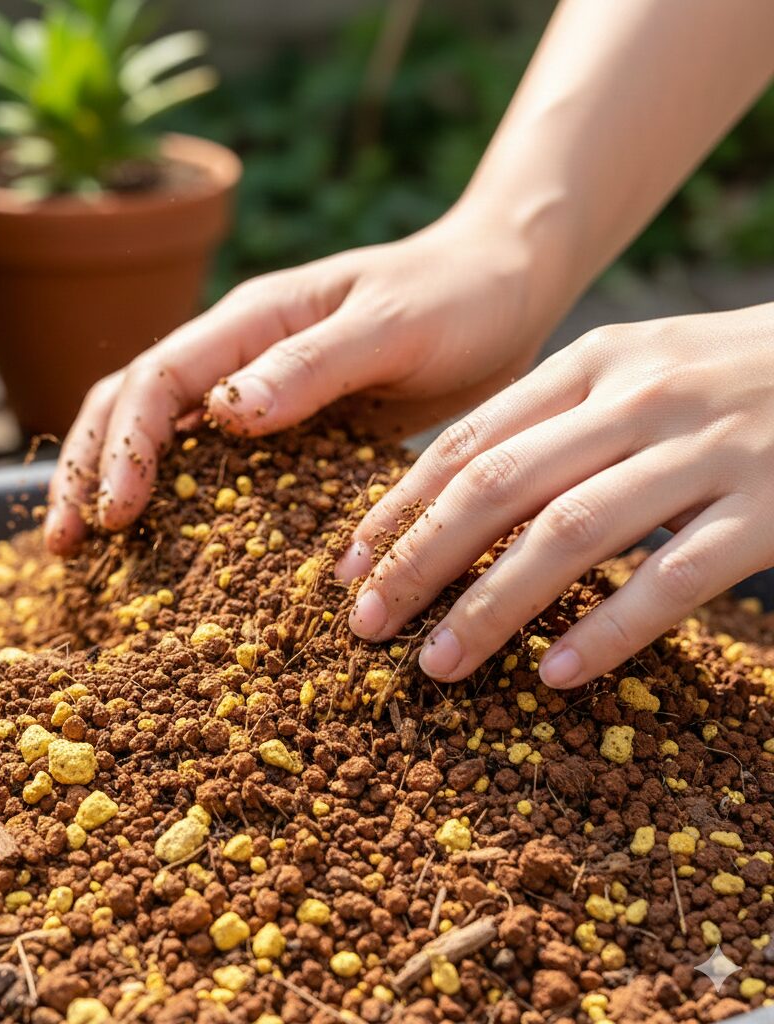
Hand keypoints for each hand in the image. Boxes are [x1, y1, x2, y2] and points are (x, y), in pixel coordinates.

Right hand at [45, 202, 562, 554]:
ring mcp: (262, 389)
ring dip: (119, 484)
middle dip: (90, 467)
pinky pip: (223, 462)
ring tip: (90, 550)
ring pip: (166, 434)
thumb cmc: (457, 297)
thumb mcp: (391, 326)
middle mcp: (243, 351)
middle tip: (64, 544)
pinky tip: (174, 544)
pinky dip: (185, 500)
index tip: (113, 514)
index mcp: (255, 317)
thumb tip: (223, 413)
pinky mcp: (292, 424)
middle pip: (135, 402)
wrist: (502, 289)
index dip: (125, 444)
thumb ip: (311, 363)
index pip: (160, 376)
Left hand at [339, 303, 773, 688]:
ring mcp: (708, 451)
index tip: (352, 565)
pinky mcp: (772, 507)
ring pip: (571, 534)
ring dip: (492, 605)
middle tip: (368, 624)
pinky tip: (555, 674)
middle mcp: (639, 398)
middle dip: (420, 560)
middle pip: (499, 486)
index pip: (469, 440)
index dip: (401, 506)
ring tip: (438, 663)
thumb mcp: (634, 370)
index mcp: (593, 362)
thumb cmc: (730, 376)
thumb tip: (450, 492)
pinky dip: (608, 630)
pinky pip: (675, 578)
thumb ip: (553, 418)